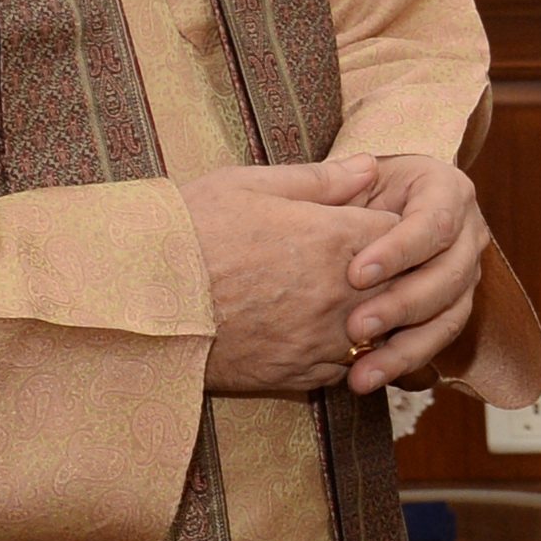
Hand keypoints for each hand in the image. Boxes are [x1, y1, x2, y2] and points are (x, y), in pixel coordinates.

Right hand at [184, 159, 391, 394]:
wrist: (135, 303)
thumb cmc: (186, 233)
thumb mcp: (248, 185)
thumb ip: (319, 179)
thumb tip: (369, 166)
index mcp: (333, 239)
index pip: (405, 234)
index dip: (399, 226)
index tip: (378, 221)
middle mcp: (339, 295)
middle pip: (405, 287)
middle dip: (398, 274)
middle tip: (376, 263)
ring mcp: (320, 340)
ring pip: (381, 333)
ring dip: (376, 318)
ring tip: (352, 300)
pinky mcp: (296, 374)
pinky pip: (346, 367)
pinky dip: (346, 352)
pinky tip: (323, 334)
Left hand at [334, 152, 497, 393]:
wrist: (364, 212)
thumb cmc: (351, 190)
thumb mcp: (343, 178)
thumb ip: (338, 176)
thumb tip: (362, 169)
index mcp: (448, 191)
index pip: (434, 223)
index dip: (399, 252)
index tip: (355, 274)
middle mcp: (467, 233)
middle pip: (449, 276)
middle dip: (402, 306)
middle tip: (354, 327)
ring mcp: (464, 274)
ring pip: (450, 317)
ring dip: (406, 349)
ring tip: (361, 374)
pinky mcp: (451, 309)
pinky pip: (436, 341)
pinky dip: (404, 363)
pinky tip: (367, 378)